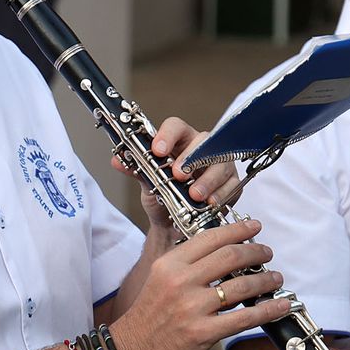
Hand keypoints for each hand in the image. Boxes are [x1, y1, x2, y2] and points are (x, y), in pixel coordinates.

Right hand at [109, 219, 291, 349]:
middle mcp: (180, 282)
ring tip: (275, 278)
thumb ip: (186, 266)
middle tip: (267, 253)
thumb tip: (223, 253)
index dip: (237, 230)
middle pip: (230, 256)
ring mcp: (192, 308)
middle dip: (256, 252)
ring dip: (265, 280)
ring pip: (242, 286)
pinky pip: (245, 317)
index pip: (210, 238)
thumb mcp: (159, 281)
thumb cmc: (147, 319)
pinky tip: (280, 304)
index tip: (254, 227)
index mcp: (169, 264)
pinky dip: (268, 309)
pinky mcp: (202, 333)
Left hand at [112, 116, 239, 232]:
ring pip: (219, 163)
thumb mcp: (147, 183)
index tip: (157, 150)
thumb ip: (136, 169)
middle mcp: (201, 148)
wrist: (173, 223)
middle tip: (178, 174)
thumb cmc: (163, 196)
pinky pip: (231, 184)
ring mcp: (219, 164)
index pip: (176, 126)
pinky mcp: (231, 182)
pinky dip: (221, 195)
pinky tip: (211, 204)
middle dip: (191, 158)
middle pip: (202, 141)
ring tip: (194, 195)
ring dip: (207, 180)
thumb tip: (117, 160)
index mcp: (179, 141)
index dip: (167, 135)